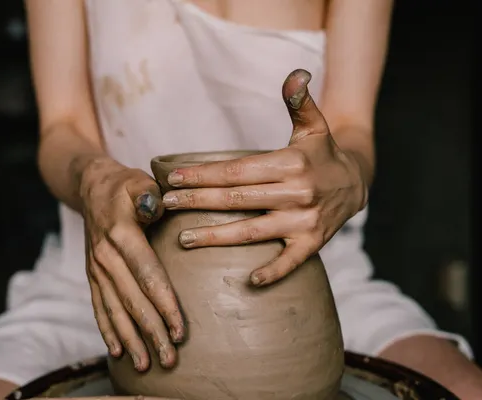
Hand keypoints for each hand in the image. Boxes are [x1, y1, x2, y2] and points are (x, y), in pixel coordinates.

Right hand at [79, 157, 184, 370]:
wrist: (90, 186)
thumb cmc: (125, 184)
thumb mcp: (139, 180)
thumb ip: (148, 193)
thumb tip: (157, 206)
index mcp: (121, 234)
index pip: (147, 275)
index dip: (164, 304)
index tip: (180, 330)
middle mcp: (105, 256)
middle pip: (132, 301)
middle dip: (151, 332)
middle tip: (170, 360)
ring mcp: (96, 268)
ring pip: (114, 310)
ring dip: (130, 339)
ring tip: (146, 365)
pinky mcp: (92, 274)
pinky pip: (98, 306)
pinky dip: (107, 330)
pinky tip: (118, 351)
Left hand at [161, 69, 367, 285]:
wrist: (357, 185)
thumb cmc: (321, 155)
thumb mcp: (313, 126)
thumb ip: (299, 102)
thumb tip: (295, 75)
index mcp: (290, 164)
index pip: (237, 171)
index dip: (203, 174)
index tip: (173, 178)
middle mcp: (297, 193)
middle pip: (236, 200)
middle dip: (197, 202)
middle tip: (165, 205)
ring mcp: (305, 222)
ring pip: (252, 232)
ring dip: (215, 237)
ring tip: (183, 238)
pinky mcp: (313, 244)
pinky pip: (290, 262)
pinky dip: (272, 272)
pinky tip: (249, 281)